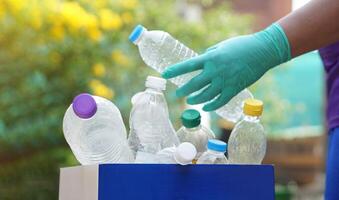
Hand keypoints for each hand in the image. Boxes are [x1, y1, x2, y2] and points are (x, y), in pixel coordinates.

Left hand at [162, 23, 290, 110]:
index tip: (165, 74)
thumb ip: (209, 55)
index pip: (188, 66)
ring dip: (195, 99)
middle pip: (194, 84)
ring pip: (205, 95)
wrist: (262, 51)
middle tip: (178, 94)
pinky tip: (205, 107)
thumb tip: (201, 63)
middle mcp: (215, 70)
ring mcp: (225, 81)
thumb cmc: (241, 45)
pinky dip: (211, 106)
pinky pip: (219, 101)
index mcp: (210, 57)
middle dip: (183, 90)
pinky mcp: (234, 89)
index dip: (175, 71)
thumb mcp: (221, 46)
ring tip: (190, 101)